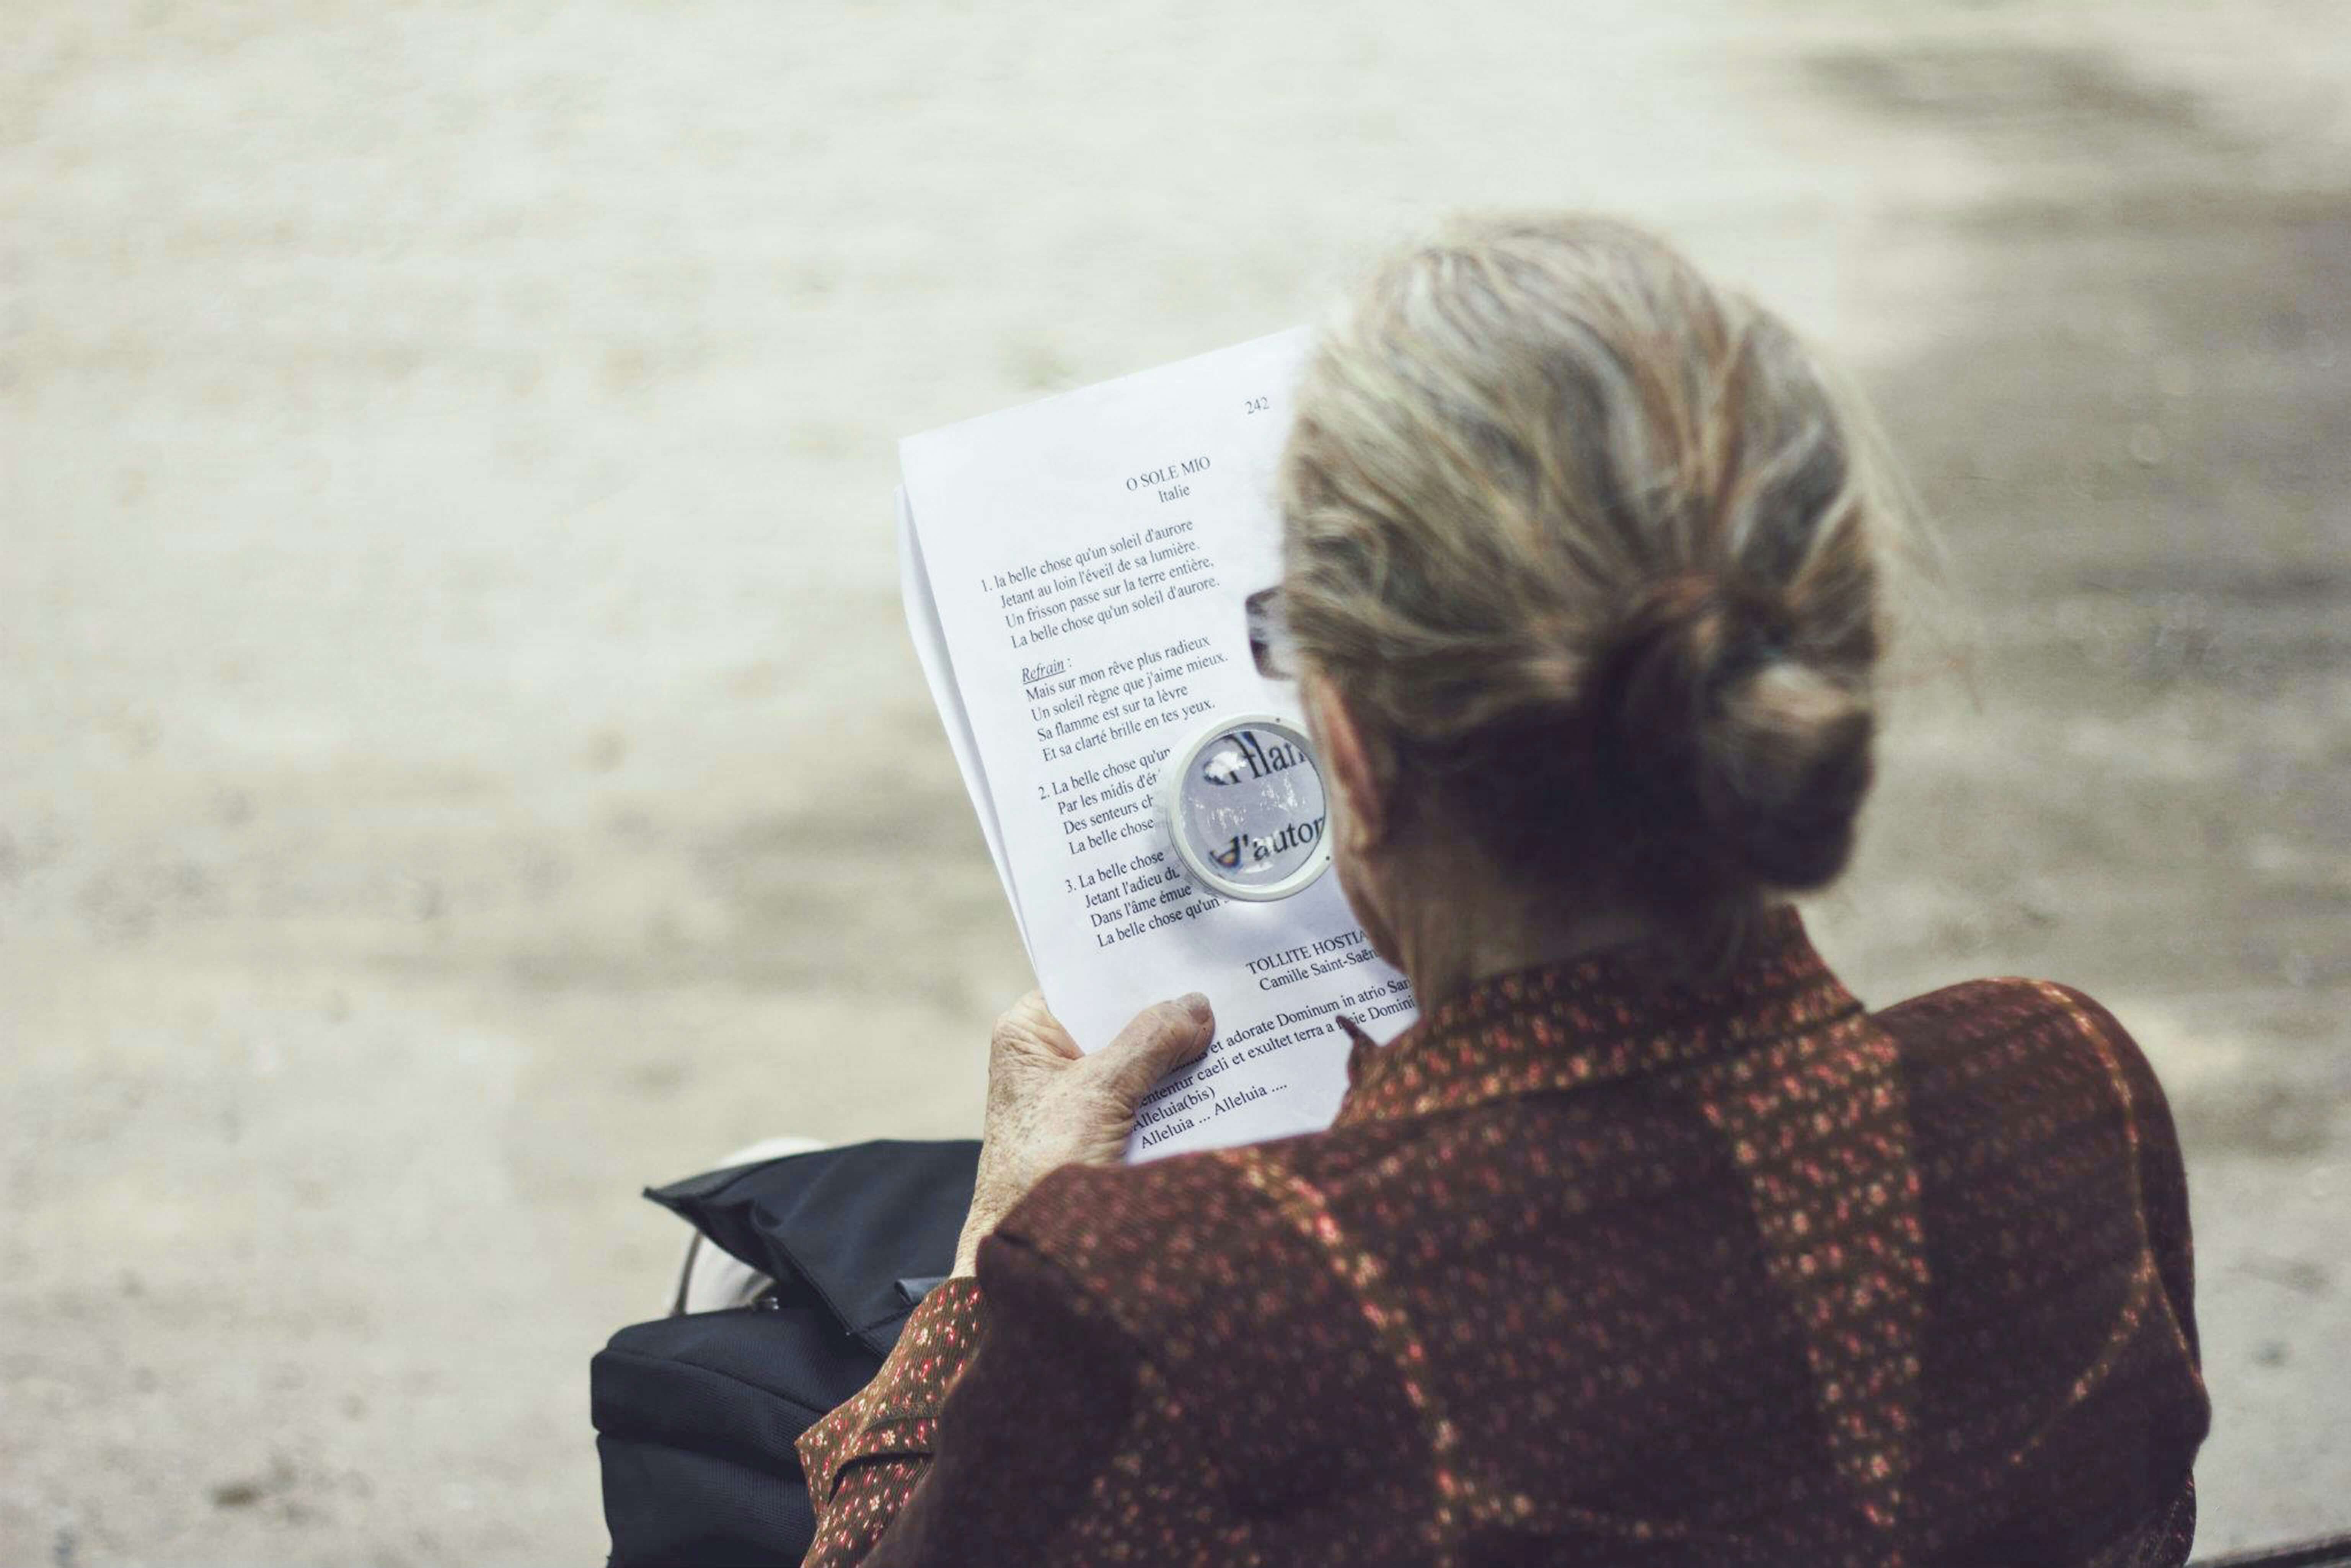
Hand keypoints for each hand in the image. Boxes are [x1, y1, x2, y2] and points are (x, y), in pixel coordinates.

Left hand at [952, 991, 1213, 1274]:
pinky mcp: (1105, 1132)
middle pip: (1120, 1020)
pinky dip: (1181, 1093)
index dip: (1135, 968)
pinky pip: (1149, 1099)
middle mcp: (1052, 1058)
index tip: (1187, 950)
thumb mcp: (1099, 1091)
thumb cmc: (1042, 1169)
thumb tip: (1196, 1006)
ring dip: (1182, 1056)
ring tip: (1239, 1028)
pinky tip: (1225, 1078)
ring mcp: (1080, 1096)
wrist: (1031, 1257)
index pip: (1087, 980)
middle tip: (1226, 990)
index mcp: (1030, 1033)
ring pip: (1141, 1061)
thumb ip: (1148, 1041)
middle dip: (1169, 1014)